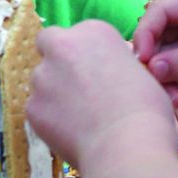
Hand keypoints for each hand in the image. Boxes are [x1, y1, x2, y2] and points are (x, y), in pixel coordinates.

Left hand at [27, 21, 177, 177]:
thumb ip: (115, 64)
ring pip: (42, 80)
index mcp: (93, 32)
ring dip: (54, 92)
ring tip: (80, 117)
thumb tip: (110, 72)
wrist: (127, 145)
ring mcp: (42, 76)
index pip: (78, 35)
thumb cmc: (145, 111)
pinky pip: (38, 109)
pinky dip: (50, 119)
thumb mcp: (140, 72)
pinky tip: (73, 132)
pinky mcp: (32, 106)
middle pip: (49, 45)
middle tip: (74, 85)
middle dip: (57, 60)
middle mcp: (62, 46)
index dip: (85, 54)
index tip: (94, 71)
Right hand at [134, 0, 177, 112]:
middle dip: (154, 61)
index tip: (142, 61)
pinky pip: (174, 72)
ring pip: (163, 56)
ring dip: (163, 79)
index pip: (160, 12)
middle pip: (157, 35)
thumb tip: (150, 68)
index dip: (145, 34)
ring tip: (176, 100)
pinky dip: (173, 87)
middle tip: (157, 86)